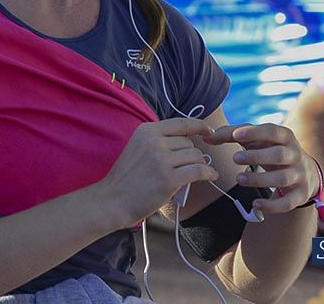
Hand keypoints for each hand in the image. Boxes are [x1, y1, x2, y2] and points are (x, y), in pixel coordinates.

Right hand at [96, 117, 217, 227]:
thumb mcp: (137, 147)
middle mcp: (154, 142)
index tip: (209, 132)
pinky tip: (210, 176)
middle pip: (189, 143)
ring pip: (196, 156)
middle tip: (186, 167)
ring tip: (194, 174)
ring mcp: (162, 160)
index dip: (200, 126)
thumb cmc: (126, 177)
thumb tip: (187, 139)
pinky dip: (208, 173)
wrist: (112, 200)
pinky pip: (199, 171)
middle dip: (192, 154)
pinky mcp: (169, 179)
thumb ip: (158, 139)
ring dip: (199, 165)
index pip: (181, 123)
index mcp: (146, 131)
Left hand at [207, 123, 317, 213]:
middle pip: (279, 155)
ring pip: (282, 178)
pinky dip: (272, 205)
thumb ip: (231, 134)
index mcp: (284, 137)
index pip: (272, 131)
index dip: (255, 132)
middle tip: (235, 158)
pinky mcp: (300, 195)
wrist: (305, 172)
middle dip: (256, 157)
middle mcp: (295, 154)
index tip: (236, 135)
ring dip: (260, 180)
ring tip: (239, 179)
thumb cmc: (271, 150)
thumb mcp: (257, 140)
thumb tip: (206, 135)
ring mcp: (300, 175)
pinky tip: (255, 204)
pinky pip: (288, 203)